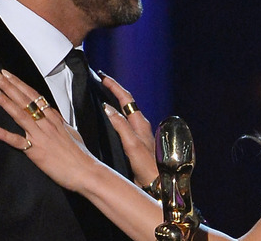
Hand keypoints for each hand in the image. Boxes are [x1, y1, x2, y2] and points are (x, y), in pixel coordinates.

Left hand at [0, 69, 100, 191]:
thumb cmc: (80, 154)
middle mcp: (46, 123)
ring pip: (19, 114)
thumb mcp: (71, 132)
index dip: (20, 84)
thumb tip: (54, 116)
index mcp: (54, 118)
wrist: (86, 170)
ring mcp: (40, 135)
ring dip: (4, 100)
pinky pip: (17, 141)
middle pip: (25, 100)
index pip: (34, 95)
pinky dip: (3, 134)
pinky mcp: (35, 151)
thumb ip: (59, 123)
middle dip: (9, 85)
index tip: (8, 74)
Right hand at [99, 71, 158, 187]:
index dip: (115, 87)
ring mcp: (138, 134)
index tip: (104, 77)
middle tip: (103, 82)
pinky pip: (124, 124)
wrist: (157, 182)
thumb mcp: (132, 144)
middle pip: (127, 103)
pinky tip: (110, 120)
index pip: (126, 99)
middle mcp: (140, 126)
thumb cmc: (148, 166)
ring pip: (126, 112)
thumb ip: (121, 126)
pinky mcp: (135, 143)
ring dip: (116, 102)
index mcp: (140, 123)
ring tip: (105, 95)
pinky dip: (116, 116)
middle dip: (115, 90)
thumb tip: (108, 108)